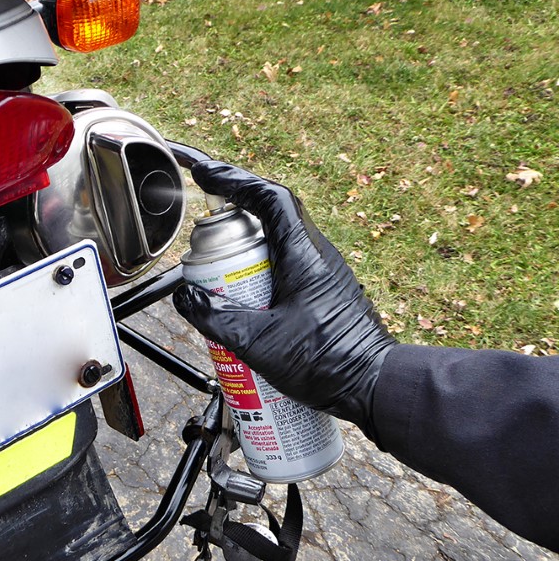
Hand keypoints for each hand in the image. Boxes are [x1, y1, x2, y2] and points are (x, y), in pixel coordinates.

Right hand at [173, 162, 396, 438]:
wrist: (375, 386)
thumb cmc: (328, 363)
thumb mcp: (258, 343)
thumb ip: (215, 318)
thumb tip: (185, 298)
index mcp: (302, 255)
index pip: (267, 197)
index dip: (233, 179)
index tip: (203, 173)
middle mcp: (315, 255)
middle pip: (269, 215)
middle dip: (231, 214)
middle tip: (201, 229)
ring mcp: (321, 272)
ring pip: (275, 241)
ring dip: (243, 246)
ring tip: (214, 267)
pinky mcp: (322, 292)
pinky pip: (284, 266)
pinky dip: (257, 269)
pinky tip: (241, 295)